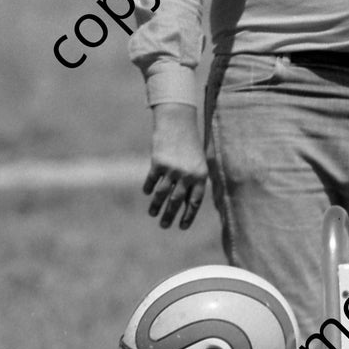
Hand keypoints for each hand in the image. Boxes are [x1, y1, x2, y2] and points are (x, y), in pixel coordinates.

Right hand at [144, 102, 207, 229]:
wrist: (178, 121)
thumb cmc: (190, 143)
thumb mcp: (199, 161)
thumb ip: (195, 180)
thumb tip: (186, 204)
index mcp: (201, 176)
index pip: (194, 202)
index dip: (188, 216)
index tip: (181, 227)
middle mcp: (187, 175)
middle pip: (176, 201)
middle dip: (170, 216)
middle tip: (164, 226)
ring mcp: (172, 169)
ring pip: (162, 194)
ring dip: (156, 207)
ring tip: (153, 214)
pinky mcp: (158, 162)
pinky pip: (152, 180)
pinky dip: (149, 188)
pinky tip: (148, 193)